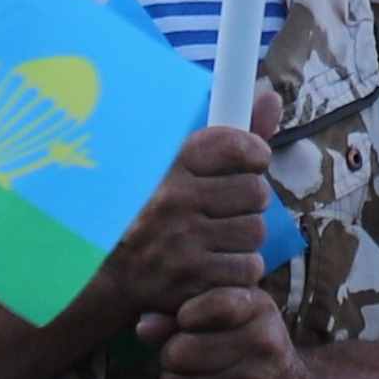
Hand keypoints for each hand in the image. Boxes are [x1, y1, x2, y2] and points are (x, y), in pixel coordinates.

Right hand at [80, 124, 275, 332]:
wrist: (107, 276)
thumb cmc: (150, 214)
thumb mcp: (177, 168)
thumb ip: (230, 138)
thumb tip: (271, 97)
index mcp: (169, 167)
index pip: (235, 144)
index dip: (253, 153)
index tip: (251, 161)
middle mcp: (175, 201)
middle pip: (256, 192)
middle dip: (249, 202)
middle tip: (225, 209)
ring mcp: (182, 243)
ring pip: (255, 232)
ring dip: (243, 238)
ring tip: (215, 238)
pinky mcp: (192, 281)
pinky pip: (248, 268)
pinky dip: (238, 269)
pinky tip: (214, 264)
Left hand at [151, 282, 310, 378]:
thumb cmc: (252, 350)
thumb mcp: (231, 318)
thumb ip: (183, 316)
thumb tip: (142, 327)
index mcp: (261, 311)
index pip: (214, 304)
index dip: (186, 315)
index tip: (188, 322)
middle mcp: (263, 348)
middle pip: (177, 352)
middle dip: (172, 357)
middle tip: (186, 360)